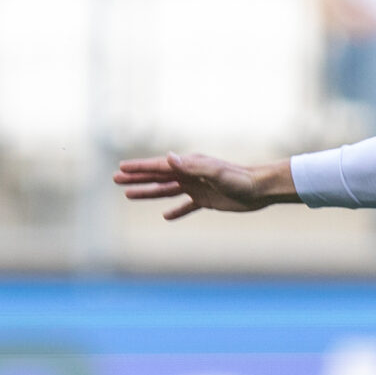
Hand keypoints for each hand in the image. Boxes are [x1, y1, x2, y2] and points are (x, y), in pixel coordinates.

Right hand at [112, 152, 294, 218]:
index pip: (158, 166)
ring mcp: (197, 187)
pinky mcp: (207, 200)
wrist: (260, 189)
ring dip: (149, 193)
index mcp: (189, 165)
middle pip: (157, 177)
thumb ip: (191, 166)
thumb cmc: (239, 179)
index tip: (120, 168)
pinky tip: (166, 216)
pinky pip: (186, 206)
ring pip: (167, 191)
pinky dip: (176, 210)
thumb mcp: (215, 172)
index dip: (138, 168)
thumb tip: (169, 158)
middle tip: (115, 179)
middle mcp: (190, 174)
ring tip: (129, 195)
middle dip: (137, 178)